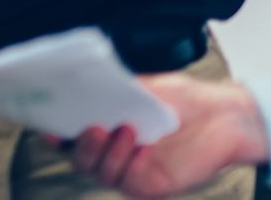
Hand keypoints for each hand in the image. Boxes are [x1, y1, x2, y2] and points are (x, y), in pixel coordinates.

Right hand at [69, 75, 270, 196]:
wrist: (222, 115)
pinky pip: (129, 182)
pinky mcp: (153, 186)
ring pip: (101, 174)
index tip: (49, 128)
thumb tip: (82, 84)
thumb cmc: (182, 100)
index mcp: (106, 128)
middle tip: (93, 127)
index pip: (70, 137)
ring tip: (126, 130)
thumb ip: (112, 91)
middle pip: (80, 161)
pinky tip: (142, 148)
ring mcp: (131, 171)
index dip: (55, 136)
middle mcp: (114, 153)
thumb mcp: (141, 88)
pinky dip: (130, 165)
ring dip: (108, 154)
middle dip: (81, 147)